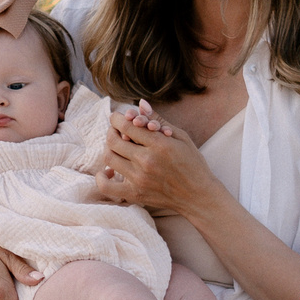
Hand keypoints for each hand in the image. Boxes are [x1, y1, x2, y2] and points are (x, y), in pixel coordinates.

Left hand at [100, 113, 216, 217]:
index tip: (119, 117)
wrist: (198, 195)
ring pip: (109, 157)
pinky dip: (101, 178)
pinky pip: (107, 187)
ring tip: (117, 147)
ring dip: (109, 149)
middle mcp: (146, 161)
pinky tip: (108, 171)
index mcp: (159, 144)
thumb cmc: (192, 163)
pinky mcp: (135, 194)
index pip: (126, 125)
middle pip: (113, 140)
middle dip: (112, 131)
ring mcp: (139, 179)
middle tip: (116, 130)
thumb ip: (158, 120)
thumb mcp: (181, 137)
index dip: (118, 118)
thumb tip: (140, 103)